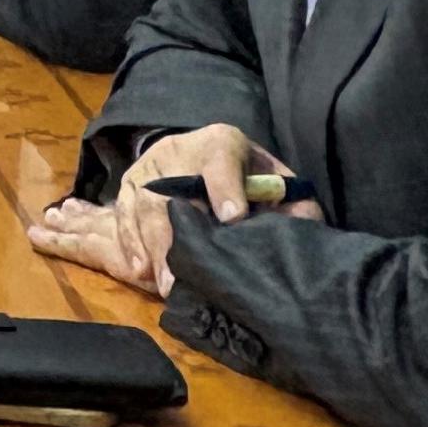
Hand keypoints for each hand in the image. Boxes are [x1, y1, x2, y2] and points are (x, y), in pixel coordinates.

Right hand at [24, 124, 294, 296]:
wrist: (204, 155)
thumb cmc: (246, 177)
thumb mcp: (274, 182)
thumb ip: (293, 205)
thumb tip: (304, 230)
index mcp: (222, 143)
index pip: (221, 158)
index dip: (225, 186)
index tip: (233, 218)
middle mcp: (178, 149)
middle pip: (171, 189)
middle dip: (177, 233)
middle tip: (186, 275)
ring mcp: (148, 166)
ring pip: (144, 204)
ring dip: (151, 246)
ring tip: (165, 284)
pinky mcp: (129, 183)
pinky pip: (122, 213)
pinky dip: (129, 243)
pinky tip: (140, 270)